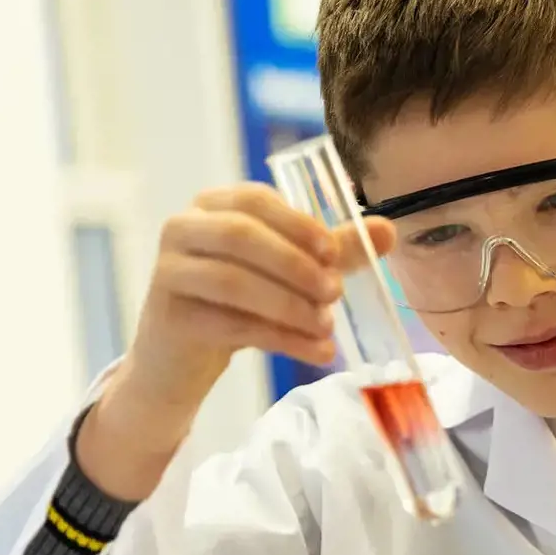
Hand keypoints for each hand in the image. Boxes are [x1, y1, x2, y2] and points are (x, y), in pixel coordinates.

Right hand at [78, 184, 395, 499]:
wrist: (185, 355)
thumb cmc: (242, 300)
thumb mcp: (291, 270)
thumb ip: (334, 249)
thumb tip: (387, 230)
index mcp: (214, 205)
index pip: (255, 200)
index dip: (298, 224)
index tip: (333, 253)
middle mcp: (183, 229)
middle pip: (241, 236)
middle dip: (296, 265)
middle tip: (335, 293)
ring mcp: (168, 271)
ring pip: (234, 283)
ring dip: (290, 306)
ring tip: (327, 326)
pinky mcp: (169, 316)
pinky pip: (231, 324)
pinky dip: (281, 338)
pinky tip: (316, 351)